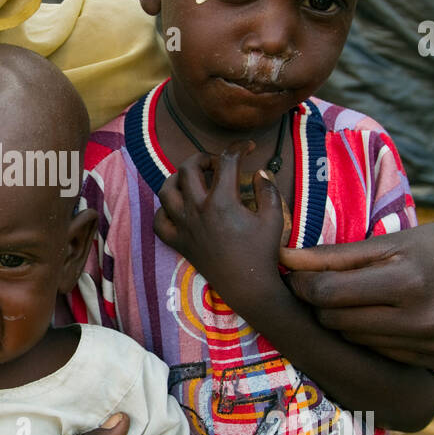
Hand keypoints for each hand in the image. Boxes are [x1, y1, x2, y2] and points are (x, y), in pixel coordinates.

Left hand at [154, 145, 286, 315]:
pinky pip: (159, 221)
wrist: (248, 286)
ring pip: (166, 191)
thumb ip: (267, 189)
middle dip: (203, 157)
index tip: (246, 148)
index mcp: (222, 201)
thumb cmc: (262, 252)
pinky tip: (179, 208)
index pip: (226, 161)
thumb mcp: (274, 218)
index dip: (238, 149)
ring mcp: (184, 226)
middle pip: (188, 168)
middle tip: (217, 163)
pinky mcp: (178, 242)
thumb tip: (259, 171)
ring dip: (178, 178)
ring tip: (193, 179)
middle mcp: (197, 210)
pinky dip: (165, 211)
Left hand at [281, 222, 433, 366]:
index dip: (303, 284)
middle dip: (322, 303)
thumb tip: (283, 258)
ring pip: (353, 340)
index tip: (296, 276)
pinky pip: (377, 353)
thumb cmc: (429, 249)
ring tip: (360, 300)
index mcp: (408, 281)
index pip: (329, 293)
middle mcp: (422, 319)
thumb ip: (332, 256)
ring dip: (344, 321)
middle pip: (335, 320)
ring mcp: (430, 345)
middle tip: (325, 287)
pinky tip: (383, 318)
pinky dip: (370, 337)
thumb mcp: (385, 244)